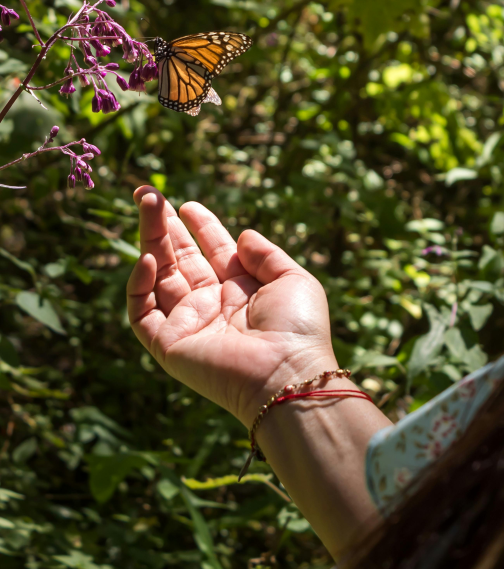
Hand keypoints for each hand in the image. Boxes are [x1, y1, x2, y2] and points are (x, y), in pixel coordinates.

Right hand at [126, 187, 337, 427]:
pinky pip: (143, 312)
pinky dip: (139, 285)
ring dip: (150, 240)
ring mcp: (189, 324)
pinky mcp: (169, 345)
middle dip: (164, 226)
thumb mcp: (293, 280)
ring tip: (146, 204)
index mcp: (241, 290)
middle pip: (180, 259)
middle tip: (147, 193)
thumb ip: (266, 254)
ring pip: (158, 277)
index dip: (200, 226)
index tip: (187, 204)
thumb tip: (242, 235)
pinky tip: (147, 257)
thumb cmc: (298, 329)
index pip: (213, 252)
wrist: (287, 375)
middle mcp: (212, 305)